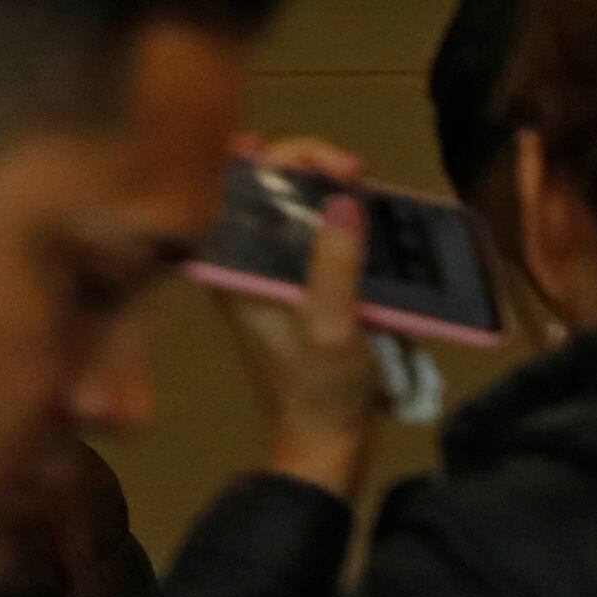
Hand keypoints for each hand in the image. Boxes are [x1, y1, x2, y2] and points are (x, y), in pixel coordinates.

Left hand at [213, 133, 382, 498]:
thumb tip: (342, 200)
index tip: (318, 160)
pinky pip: (314, 228)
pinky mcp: (303, 279)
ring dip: (325, 183)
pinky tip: (367, 203)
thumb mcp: (333, 327)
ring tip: (364, 178)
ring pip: (291, 201)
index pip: (228, 184)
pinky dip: (338, 211)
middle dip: (307, 162)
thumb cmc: (322, 388)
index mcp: (230, 265)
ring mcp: (274, 267)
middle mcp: (243, 258)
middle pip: (263, 182)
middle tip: (354, 169)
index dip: (265, 155)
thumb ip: (335, 265)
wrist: (329, 441)